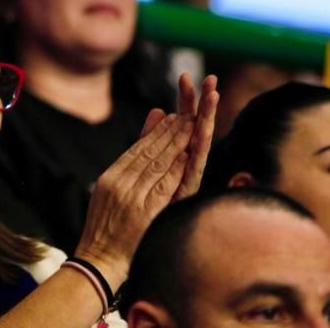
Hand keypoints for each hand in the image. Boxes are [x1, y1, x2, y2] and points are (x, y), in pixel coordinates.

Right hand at [73, 111, 194, 287]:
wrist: (98, 260)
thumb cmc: (105, 231)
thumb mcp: (107, 197)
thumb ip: (122, 174)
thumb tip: (135, 154)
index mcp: (109, 178)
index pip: (135, 149)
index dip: (153, 131)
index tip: (168, 117)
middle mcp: (118, 183)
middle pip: (147, 152)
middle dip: (168, 132)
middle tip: (185, 114)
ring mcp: (130, 197)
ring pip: (156, 164)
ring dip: (174, 144)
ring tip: (189, 127)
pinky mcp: (143, 213)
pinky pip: (162, 186)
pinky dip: (175, 170)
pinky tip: (186, 157)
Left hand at [137, 72, 219, 201]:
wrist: (116, 251)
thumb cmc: (129, 211)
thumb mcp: (138, 166)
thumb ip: (149, 138)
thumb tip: (160, 109)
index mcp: (172, 161)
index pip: (180, 125)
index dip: (186, 102)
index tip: (187, 77)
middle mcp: (181, 172)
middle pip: (193, 132)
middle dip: (201, 106)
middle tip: (211, 80)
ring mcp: (182, 187)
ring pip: (197, 148)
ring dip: (205, 122)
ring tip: (213, 98)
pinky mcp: (181, 203)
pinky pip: (191, 172)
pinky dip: (196, 152)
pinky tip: (200, 133)